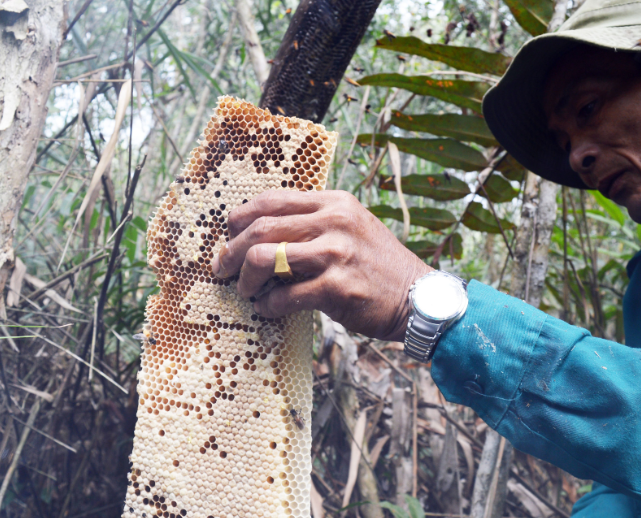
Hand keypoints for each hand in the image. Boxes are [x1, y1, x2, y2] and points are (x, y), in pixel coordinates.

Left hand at [211, 190, 433, 340]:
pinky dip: (268, 305)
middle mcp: (334, 221)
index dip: (240, 218)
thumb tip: (260, 235)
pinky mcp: (337, 287)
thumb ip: (313, 224)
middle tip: (222, 269)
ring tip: (246, 291)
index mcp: (334, 202)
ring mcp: (336, 253)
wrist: (417, 298)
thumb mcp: (351, 228)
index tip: (229, 237)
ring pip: (264, 257)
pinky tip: (268, 309)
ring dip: (245, 279)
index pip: (271, 200)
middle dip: (232, 251)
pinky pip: (284, 296)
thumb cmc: (377, 266)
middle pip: (260, 228)